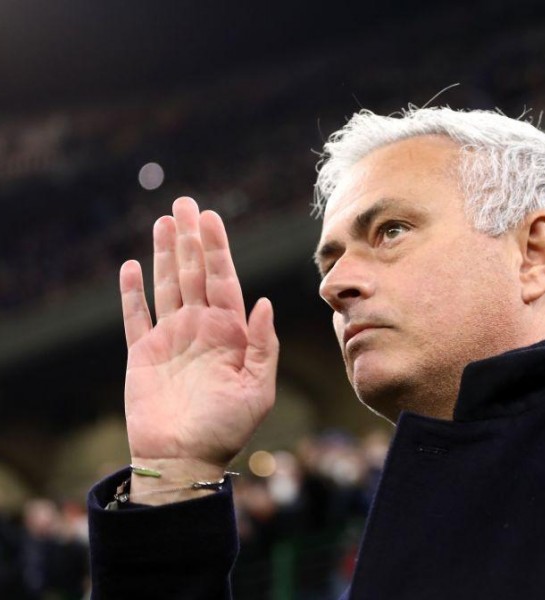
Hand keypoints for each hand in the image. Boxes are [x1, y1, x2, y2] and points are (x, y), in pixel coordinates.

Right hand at [119, 197, 278, 501]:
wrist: (185, 460)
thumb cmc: (227, 429)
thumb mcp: (257, 389)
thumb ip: (263, 344)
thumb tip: (264, 301)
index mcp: (231, 333)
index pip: (224, 281)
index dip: (217, 249)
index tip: (210, 219)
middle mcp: (201, 329)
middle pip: (194, 274)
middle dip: (191, 239)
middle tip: (185, 203)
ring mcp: (171, 338)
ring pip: (167, 286)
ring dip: (165, 254)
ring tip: (163, 221)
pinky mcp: (143, 354)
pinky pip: (136, 316)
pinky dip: (132, 292)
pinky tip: (133, 266)